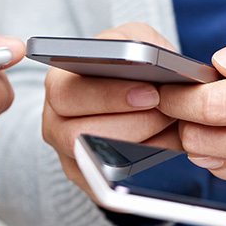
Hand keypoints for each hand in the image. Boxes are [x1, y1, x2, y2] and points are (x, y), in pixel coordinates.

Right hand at [40, 22, 179, 194]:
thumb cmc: (131, 65)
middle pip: (79, 134)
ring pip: (96, 160)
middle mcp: (54, 123)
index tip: (150, 93)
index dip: (108, 96)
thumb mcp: (133, 38)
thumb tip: (150, 59)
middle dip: (132, 123)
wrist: (137, 93)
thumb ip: (137, 41)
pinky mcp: (88, 180)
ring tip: (171, 126)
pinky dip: (142, 167)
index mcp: (57, 85)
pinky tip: (166, 145)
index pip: (67, 94)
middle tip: (167, 112)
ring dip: (141, 144)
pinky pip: (108, 186)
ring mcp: (68, 155)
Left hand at [160, 24, 225, 166]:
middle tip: (177, 105)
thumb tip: (224, 64)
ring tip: (195, 121)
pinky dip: (214, 160)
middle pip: (212, 140)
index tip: (168, 88)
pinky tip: (214, 141)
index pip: (219, 105)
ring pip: (219, 162)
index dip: (183, 97)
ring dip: (196, 143)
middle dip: (184, 122)